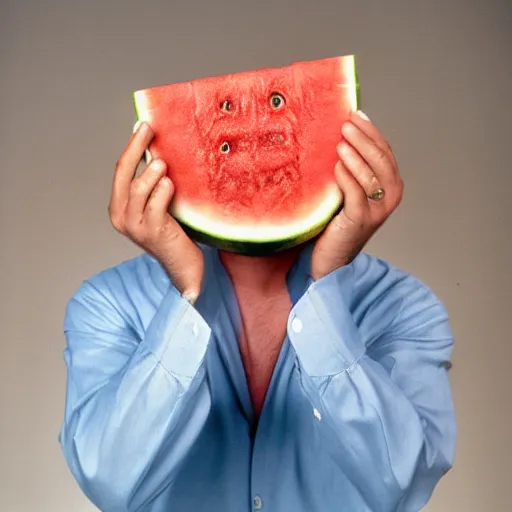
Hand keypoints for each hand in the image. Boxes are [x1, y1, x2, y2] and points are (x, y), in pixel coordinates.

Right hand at [108, 122, 203, 301]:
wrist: (183, 264)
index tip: (142, 126)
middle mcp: (121, 216)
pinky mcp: (152, 232)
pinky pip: (156, 203)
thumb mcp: (157, 204)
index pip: (120, 171)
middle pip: (123, 173)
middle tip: (149, 128)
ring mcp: (135, 226)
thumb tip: (157, 151)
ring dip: (152, 171)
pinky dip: (163, 190)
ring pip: (138, 188)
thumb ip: (152, 184)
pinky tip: (171, 184)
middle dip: (135, 147)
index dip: (131, 147)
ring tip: (164, 164)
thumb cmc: (173, 231)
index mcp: (119, 207)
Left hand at [311, 111, 403, 279]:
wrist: (331, 258)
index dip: (371, 131)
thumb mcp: (351, 190)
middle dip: (364, 138)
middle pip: (381, 159)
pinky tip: (336, 165)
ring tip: (340, 141)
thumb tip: (343, 133)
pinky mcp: (360, 221)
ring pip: (370, 175)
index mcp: (391, 186)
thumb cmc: (338, 221)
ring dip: (355, 154)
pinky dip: (346, 177)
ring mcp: (377, 211)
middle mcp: (390, 197)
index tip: (355, 114)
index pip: (385, 151)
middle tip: (345, 124)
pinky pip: (355, 194)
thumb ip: (354, 167)